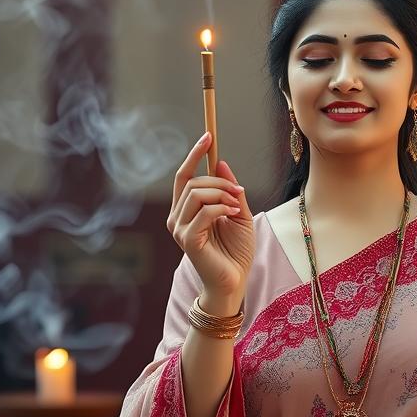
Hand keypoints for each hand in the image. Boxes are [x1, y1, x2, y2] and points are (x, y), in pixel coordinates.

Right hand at [167, 132, 254, 309]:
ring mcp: (180, 228)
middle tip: (239, 191)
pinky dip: (222, 207)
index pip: (184, 176)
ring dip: (222, 193)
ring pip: (197, 193)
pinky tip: (233, 214)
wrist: (235, 281)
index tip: (208, 135)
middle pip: (192, 182)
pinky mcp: (187, 240)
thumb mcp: (239, 213)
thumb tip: (221, 162)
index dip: (194, 154)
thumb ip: (230, 190)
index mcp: (186, 210)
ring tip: (237, 204)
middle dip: (219, 180)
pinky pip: (204, 211)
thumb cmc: (236, 251)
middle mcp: (178, 217)